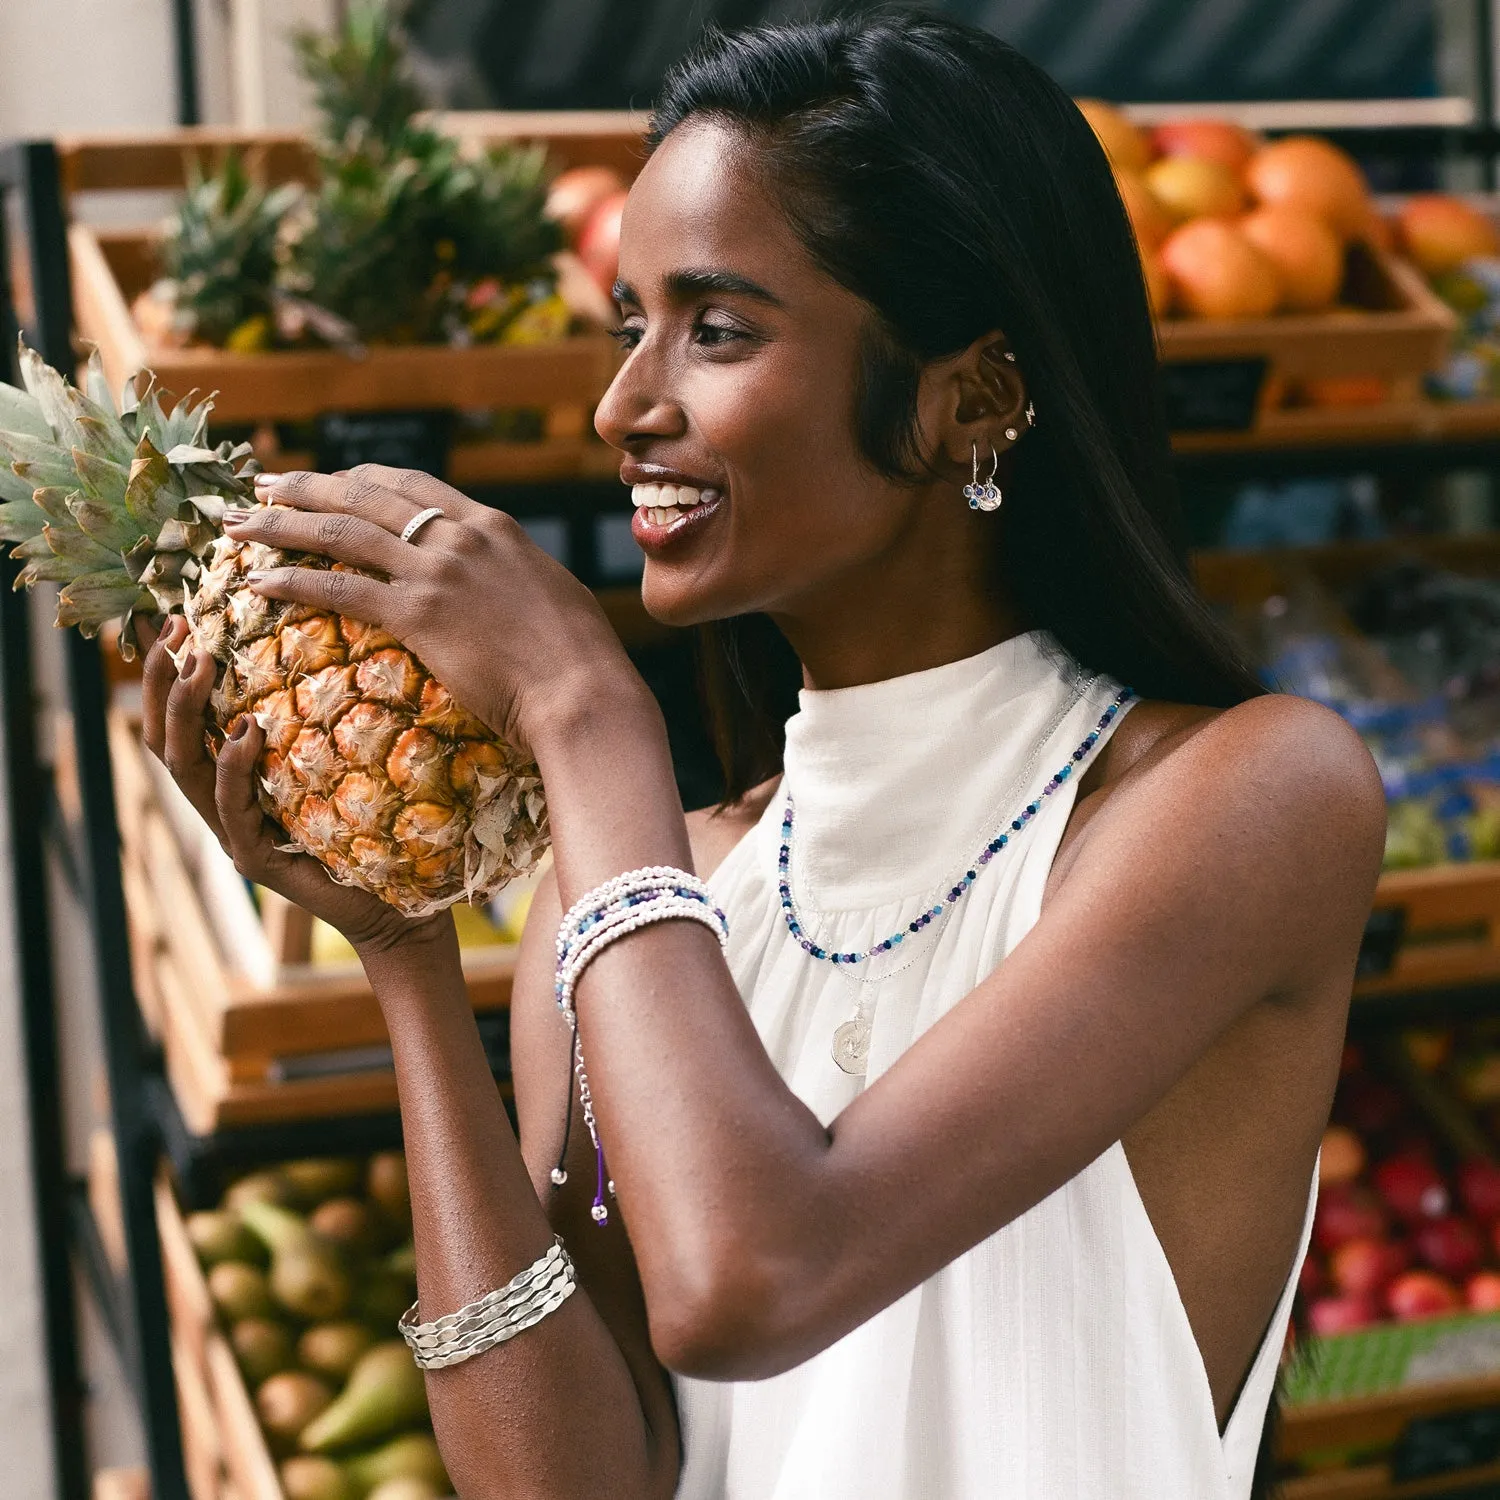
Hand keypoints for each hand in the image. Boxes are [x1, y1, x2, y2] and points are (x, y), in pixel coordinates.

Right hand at [139, 615, 449, 953]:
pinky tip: (244, 730)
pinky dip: (234, 766)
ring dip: (187, 711)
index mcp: (233, 778)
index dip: (163, 670)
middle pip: (165, 735)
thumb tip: (325, 645)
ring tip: (198, 662)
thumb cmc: (372, 826)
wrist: (397, 906)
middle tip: (172, 626)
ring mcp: (235, 833)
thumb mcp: (339, 761)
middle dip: (160, 679)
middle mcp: (223, 803)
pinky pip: (233, 809)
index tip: (163, 613)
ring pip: (185, 767)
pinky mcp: (258, 861)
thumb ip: (316, 719)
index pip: (182, 716)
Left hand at [224, 464, 644, 757]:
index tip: (329, 479)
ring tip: (239, 524)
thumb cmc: (581, 659)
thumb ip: (514, 578)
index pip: (412, 484)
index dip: (359, 477)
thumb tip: (504, 586)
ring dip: (281, 525)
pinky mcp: (419, 615)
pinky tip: (257, 583)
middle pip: (365, 495)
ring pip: (340, 533)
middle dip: (306, 487)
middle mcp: (460, 536)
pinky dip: (292, 582)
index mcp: (493, 526)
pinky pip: (339, 590)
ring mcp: (437, 572)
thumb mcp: (549, 595)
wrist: (585, 692)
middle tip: (262, 483)